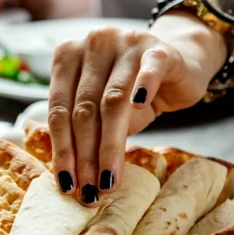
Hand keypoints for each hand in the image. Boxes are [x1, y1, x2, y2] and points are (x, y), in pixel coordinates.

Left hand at [48, 12, 226, 205]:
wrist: (175, 68)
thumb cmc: (130, 94)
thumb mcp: (101, 110)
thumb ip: (85, 129)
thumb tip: (72, 177)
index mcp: (67, 57)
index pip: (58, 109)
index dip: (62, 150)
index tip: (67, 183)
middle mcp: (92, 45)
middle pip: (83, 109)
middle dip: (85, 156)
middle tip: (89, 190)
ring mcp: (125, 43)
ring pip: (113, 100)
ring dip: (110, 145)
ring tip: (109, 180)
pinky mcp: (158, 48)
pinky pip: (150, 70)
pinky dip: (144, 88)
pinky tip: (141, 106)